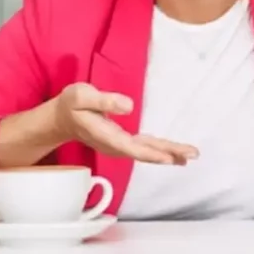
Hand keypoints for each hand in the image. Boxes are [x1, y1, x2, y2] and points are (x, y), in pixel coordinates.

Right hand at [53, 82, 198, 164]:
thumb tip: (129, 106)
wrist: (61, 119)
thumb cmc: (71, 105)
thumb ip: (104, 100)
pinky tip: (173, 153)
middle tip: (192, 154)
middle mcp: (115, 145)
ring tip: (189, 155)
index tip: (170, 157)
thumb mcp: (82, 95)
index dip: (151, 153)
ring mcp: (119, 146)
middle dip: (169, 154)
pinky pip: (144, 148)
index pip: (132, 147)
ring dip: (168, 154)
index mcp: (106, 136)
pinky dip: (160, 150)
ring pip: (147, 152)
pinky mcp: (122, 142)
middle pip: (145, 153)